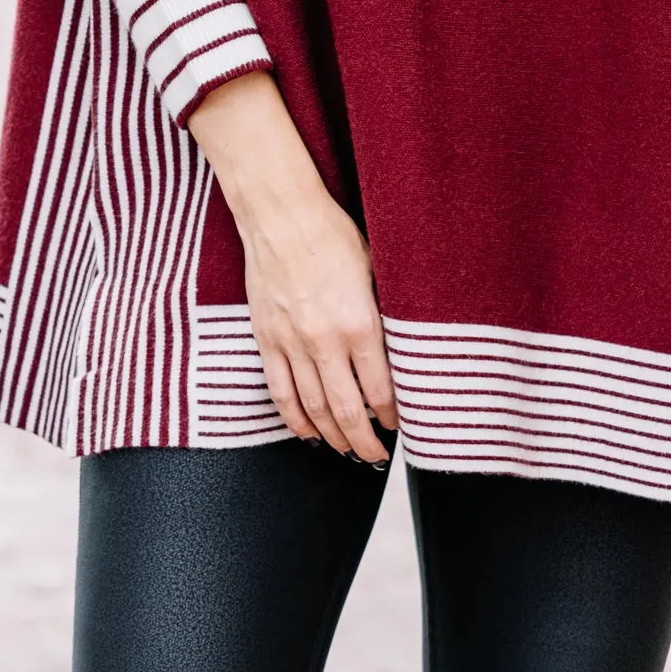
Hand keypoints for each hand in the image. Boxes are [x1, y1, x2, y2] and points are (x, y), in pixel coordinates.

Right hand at [187, 72, 395, 463]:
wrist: (281, 215)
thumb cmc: (333, 236)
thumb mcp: (377, 272)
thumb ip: (387, 317)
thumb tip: (404, 352)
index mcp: (359, 324)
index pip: (380, 390)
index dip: (391, 416)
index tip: (399, 426)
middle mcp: (324, 341)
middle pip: (346, 411)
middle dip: (364, 442)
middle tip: (376, 456)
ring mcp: (291, 344)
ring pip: (313, 409)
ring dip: (332, 437)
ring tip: (348, 452)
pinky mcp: (267, 340)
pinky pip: (280, 393)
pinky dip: (295, 420)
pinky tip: (308, 433)